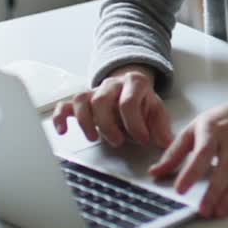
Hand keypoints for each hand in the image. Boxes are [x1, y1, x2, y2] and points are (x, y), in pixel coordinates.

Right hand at [52, 65, 173, 148]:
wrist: (131, 86)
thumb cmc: (142, 102)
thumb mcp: (157, 110)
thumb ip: (161, 127)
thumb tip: (166, 144)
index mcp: (134, 83)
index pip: (128, 102)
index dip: (135, 124)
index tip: (142, 140)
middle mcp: (112, 84)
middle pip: (101, 100)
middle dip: (108, 125)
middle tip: (118, 142)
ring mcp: (95, 91)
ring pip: (82, 100)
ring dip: (85, 121)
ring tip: (93, 138)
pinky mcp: (82, 101)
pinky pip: (66, 105)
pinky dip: (61, 118)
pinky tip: (63, 131)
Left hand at [148, 86, 227, 218]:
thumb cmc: (218, 122)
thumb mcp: (192, 130)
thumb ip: (174, 153)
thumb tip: (155, 172)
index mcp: (212, 132)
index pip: (201, 154)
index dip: (191, 173)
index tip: (180, 190)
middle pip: (225, 170)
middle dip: (214, 193)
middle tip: (203, 211)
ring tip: (219, 211)